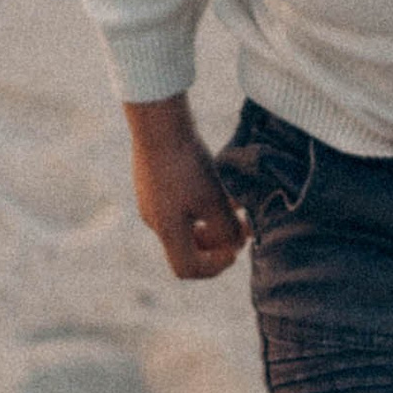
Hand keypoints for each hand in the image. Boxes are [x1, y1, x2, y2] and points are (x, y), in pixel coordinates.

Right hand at [123, 96, 247, 279]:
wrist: (158, 123)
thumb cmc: (187, 164)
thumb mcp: (214, 200)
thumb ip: (227, 229)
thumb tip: (235, 245)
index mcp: (166, 230)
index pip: (186, 269)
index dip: (214, 268)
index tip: (235, 250)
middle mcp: (154, 220)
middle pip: (187, 248)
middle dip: (217, 243)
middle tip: (241, 227)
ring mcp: (150, 201)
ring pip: (185, 224)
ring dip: (211, 222)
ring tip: (234, 204)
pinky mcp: (152, 182)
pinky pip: (178, 204)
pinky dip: (200, 203)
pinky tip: (217, 183)